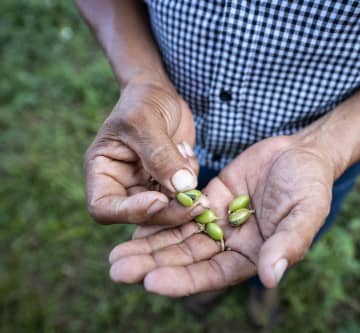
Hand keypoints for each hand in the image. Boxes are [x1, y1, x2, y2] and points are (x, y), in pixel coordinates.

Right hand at [84, 82, 207, 225]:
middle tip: (199, 201)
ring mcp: (146, 186)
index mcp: (102, 171)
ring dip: (185, 194)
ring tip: (186, 154)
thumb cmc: (142, 101)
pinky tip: (186, 149)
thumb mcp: (145, 121)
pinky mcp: (168, 183)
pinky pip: (183, 194)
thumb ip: (160, 155)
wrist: (160, 92)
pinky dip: (192, 178)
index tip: (159, 199)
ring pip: (167, 210)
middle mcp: (121, 184)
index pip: (103, 208)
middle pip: (142, 215)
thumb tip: (182, 188)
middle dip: (171, 210)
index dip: (131, 212)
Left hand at [108, 134, 344, 295]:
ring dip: (149, 244)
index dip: (183, 280)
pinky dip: (160, 216)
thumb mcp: (306, 213)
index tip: (151, 282)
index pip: (212, 274)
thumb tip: (270, 277)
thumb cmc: (311, 185)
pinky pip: (182, 209)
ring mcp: (219, 220)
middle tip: (118, 269)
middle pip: (187, 259)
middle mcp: (231, 243)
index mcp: (253, 256)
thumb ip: (288, 244)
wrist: (303, 152)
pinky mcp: (212, 198)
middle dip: (153, 264)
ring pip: (179, 236)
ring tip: (116, 253)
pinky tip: (136, 222)